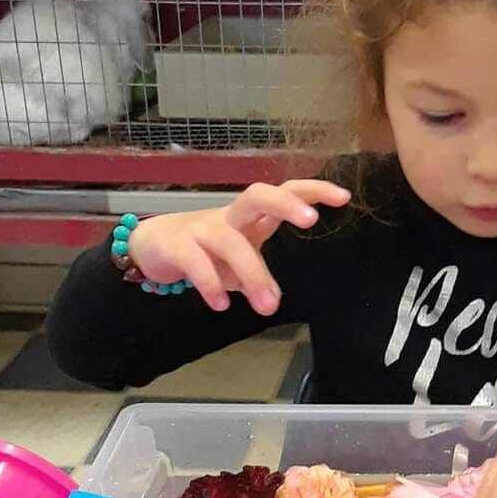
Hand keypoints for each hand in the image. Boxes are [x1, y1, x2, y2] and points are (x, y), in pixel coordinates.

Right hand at [126, 179, 350, 315]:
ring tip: (268, 307)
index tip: (344, 197)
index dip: (313, 190)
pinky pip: (196, 262)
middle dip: (285, 203)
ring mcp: (202, 229)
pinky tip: (222, 304)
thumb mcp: (239, 262)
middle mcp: (230, 217)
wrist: (152, 246)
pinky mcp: (177, 246)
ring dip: (252, 273)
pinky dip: (210, 284)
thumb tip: (274, 301)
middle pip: (257, 196)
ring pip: (230, 242)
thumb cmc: (207, 251)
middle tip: (311, 221)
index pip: (285, 192)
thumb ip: (259, 278)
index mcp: (251, 217)